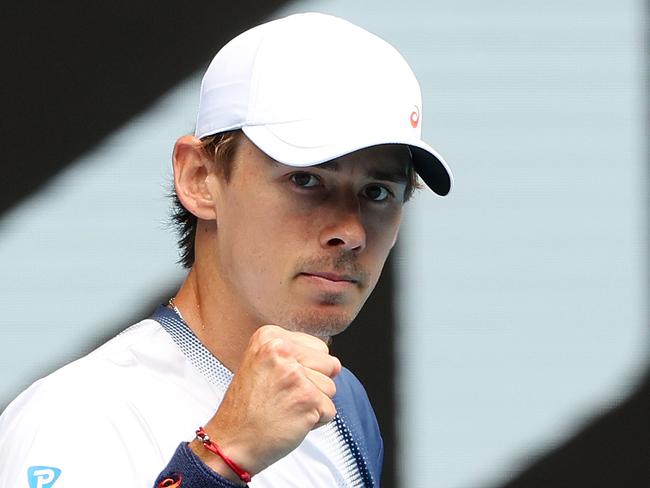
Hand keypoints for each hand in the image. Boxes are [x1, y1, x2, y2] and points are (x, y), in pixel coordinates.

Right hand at [190, 325, 341, 480]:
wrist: (230, 443)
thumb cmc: (248, 407)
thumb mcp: (262, 364)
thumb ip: (296, 355)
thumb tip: (336, 364)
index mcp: (269, 336)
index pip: (318, 347)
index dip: (305, 370)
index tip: (277, 382)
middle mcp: (281, 349)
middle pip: (329, 364)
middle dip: (314, 385)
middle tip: (282, 397)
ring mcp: (294, 373)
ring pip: (330, 387)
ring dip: (313, 404)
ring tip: (285, 409)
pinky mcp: (307, 398)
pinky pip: (330, 410)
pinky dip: (315, 422)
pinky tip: (290, 422)